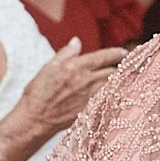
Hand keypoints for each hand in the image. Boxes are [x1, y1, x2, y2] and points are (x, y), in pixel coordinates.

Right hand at [10, 39, 125, 139]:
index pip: (105, 57)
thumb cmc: (38, 93)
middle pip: (112, 71)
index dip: (116, 54)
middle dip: (118, 68)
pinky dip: (112, 96)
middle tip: (121, 68)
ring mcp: (92, 97)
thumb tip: (76, 42)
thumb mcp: (49, 67)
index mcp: (79, 67)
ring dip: (116, 82)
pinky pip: (108, 100)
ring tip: (119, 81)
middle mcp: (89, 81)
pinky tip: (112, 96)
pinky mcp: (92, 110)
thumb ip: (66, 53)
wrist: (36, 118)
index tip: (123, 52)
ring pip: (113, 86)